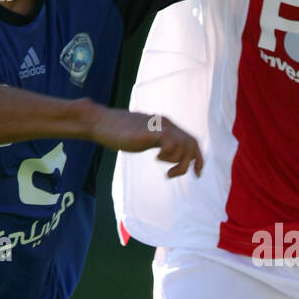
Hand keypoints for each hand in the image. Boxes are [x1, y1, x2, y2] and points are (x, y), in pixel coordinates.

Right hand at [88, 105, 203, 177]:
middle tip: (176, 175)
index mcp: (166, 125)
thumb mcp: (144, 137)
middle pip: (193, 143)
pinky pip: (171, 143)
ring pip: (185, 145)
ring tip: (166, 172)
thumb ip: (157, 141)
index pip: (191, 140)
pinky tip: (157, 159)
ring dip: (178, 163)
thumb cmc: (118, 131)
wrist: (100, 122)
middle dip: (193, 163)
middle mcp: (166, 124)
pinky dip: (168, 156)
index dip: (198, 158)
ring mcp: (159, 127)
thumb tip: (165, 151)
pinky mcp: (150, 132)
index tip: (196, 173)